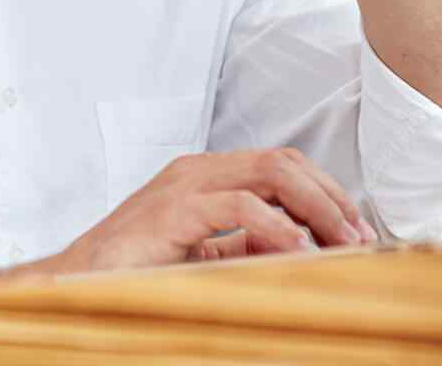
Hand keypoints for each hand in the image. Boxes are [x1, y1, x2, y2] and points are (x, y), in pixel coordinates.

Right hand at [55, 147, 376, 272]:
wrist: (80, 280)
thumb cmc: (139, 269)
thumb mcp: (207, 255)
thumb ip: (247, 243)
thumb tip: (305, 246)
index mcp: (207, 176)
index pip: (281, 164)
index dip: (326, 193)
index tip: (357, 231)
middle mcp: (199, 170)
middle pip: (284, 161)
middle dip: (331, 197)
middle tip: (361, 237)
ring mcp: (185, 184)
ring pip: (270, 173)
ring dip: (316, 207)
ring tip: (342, 243)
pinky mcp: (174, 210)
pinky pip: (239, 207)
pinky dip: (278, 227)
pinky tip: (300, 250)